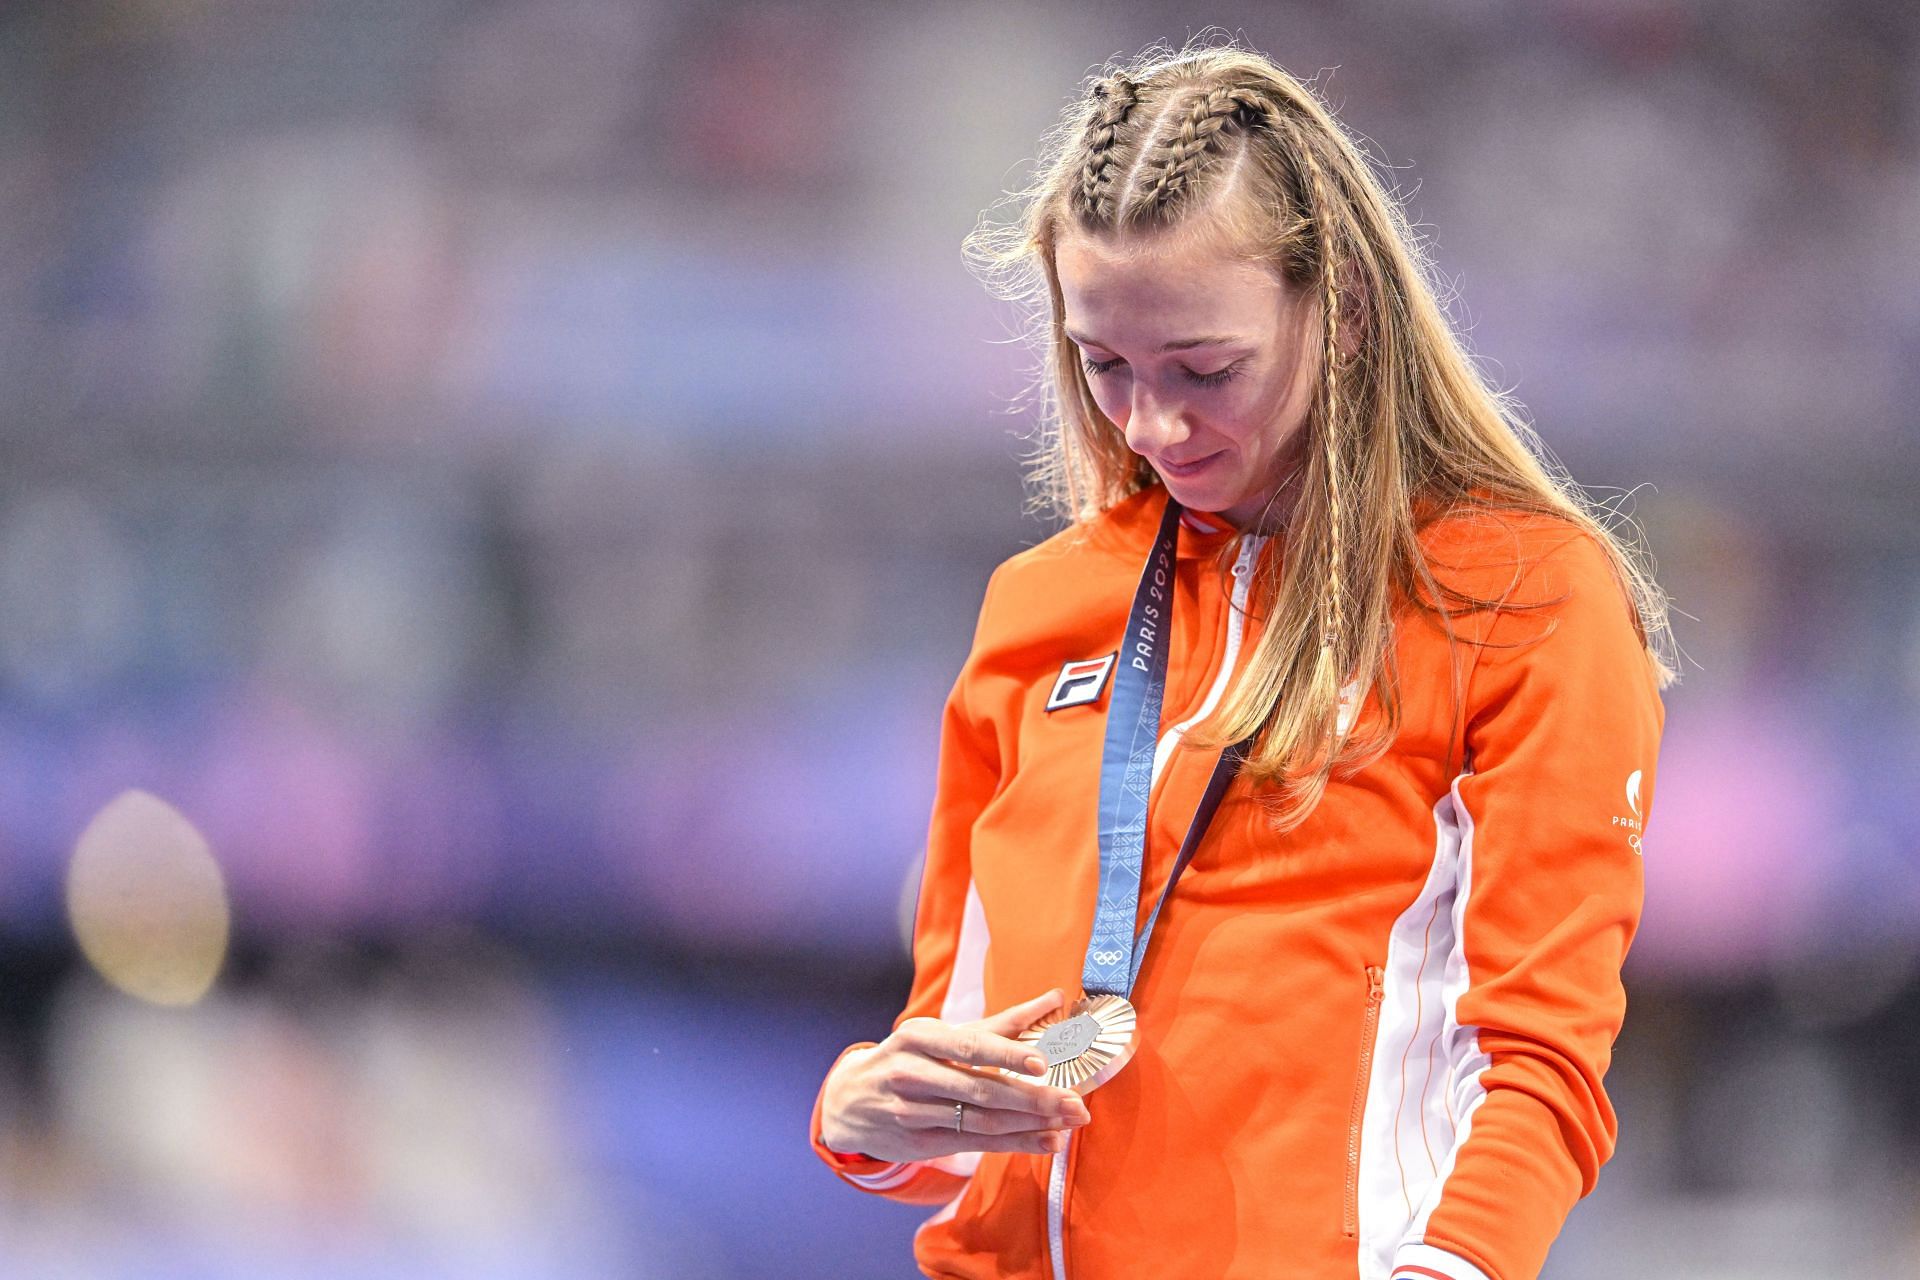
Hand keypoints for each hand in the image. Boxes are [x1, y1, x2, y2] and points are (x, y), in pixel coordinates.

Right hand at [819, 988, 1092, 1161]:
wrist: (848, 1101)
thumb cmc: (907, 1057)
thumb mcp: (939, 1034)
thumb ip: (999, 1023)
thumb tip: (1055, 999)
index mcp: (918, 1036)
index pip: (969, 1046)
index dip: (1007, 1055)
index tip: (1043, 1063)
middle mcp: (912, 1073)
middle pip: (981, 1090)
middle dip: (1034, 1099)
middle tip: (1076, 1103)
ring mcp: (913, 1112)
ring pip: (981, 1121)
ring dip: (1030, 1125)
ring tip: (1069, 1123)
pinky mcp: (920, 1143)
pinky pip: (975, 1144)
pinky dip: (1014, 1143)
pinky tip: (1045, 1140)